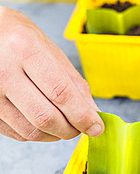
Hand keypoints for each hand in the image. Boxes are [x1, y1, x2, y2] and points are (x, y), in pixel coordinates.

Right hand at [0, 6, 103, 141]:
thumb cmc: (19, 39)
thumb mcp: (51, 51)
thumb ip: (74, 83)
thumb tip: (93, 113)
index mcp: (25, 50)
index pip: (60, 93)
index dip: (82, 116)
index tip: (96, 127)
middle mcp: (3, 72)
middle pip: (46, 117)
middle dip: (71, 129)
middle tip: (82, 128)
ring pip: (31, 130)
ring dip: (55, 134)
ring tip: (65, 125)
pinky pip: (18, 133)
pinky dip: (39, 134)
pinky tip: (46, 124)